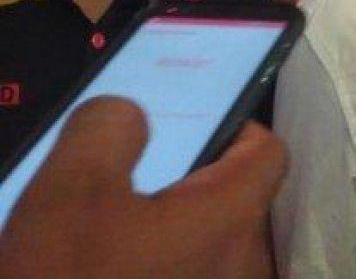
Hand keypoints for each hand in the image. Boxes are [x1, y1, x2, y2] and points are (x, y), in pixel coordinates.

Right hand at [0, 96, 285, 278]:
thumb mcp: (68, 195)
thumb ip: (108, 131)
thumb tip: (131, 113)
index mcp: (233, 218)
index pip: (267, 152)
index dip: (233, 129)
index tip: (188, 129)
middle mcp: (248, 266)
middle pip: (241, 203)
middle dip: (194, 187)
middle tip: (136, 184)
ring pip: (219, 250)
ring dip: (179, 236)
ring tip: (120, 237)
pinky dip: (175, 270)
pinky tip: (121, 271)